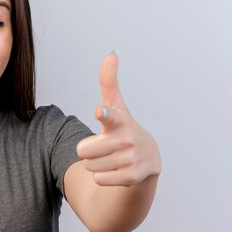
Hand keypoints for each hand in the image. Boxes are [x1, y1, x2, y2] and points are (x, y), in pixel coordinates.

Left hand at [76, 52, 160, 185]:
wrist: (147, 160)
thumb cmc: (123, 128)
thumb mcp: (116, 106)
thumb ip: (109, 81)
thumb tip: (112, 52)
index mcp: (120, 121)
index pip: (109, 116)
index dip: (103, 113)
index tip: (99, 111)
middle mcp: (127, 140)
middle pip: (84, 150)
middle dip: (88, 151)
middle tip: (103, 147)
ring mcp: (130, 160)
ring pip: (90, 166)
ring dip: (95, 164)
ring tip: (111, 157)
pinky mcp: (131, 177)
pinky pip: (98, 179)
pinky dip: (102, 176)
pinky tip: (116, 170)